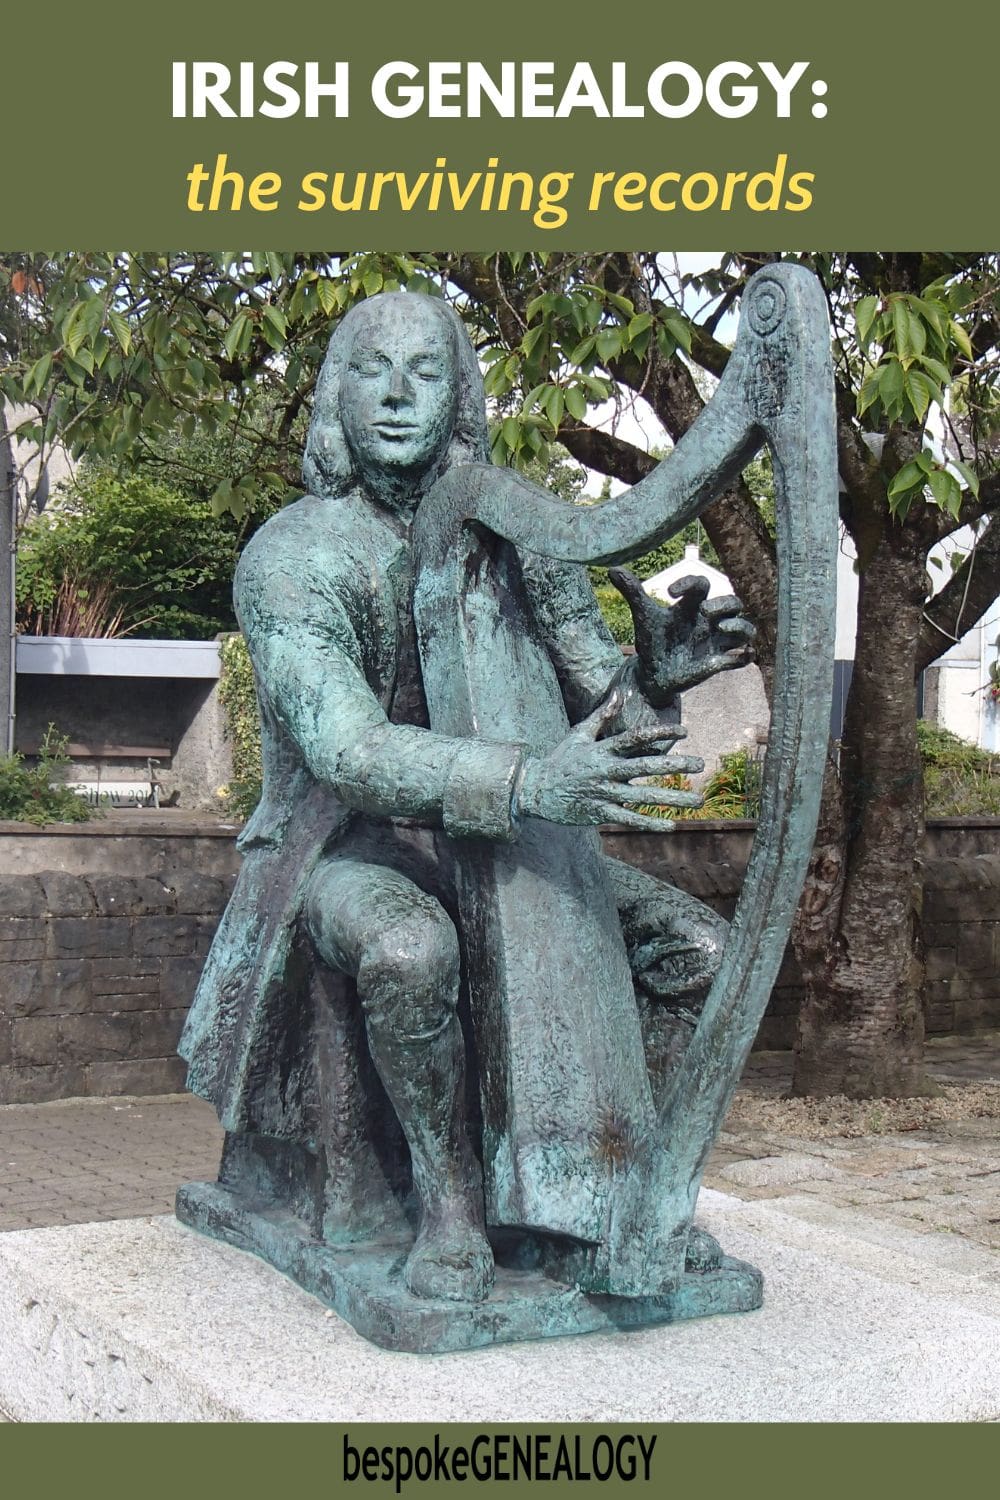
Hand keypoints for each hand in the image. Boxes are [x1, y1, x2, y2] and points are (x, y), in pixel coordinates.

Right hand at [515, 689, 703, 831]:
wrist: (536, 789)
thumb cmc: (561, 759)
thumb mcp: (579, 733)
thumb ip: (603, 714)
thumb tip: (622, 691)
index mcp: (602, 749)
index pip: (635, 738)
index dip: (660, 734)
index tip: (685, 732)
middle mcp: (605, 771)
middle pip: (645, 767)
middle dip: (674, 766)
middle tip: (700, 764)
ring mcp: (603, 793)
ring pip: (643, 797)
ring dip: (672, 798)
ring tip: (698, 798)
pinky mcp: (600, 813)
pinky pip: (629, 819)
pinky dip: (650, 822)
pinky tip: (671, 823)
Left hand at [608, 568, 754, 704]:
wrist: (651, 674)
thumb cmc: (651, 641)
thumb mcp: (643, 617)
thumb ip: (633, 593)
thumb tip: (612, 569)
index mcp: (691, 606)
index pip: (701, 584)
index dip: (690, 582)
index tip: (670, 592)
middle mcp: (707, 621)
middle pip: (733, 602)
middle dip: (725, 604)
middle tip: (706, 613)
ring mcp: (715, 641)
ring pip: (745, 628)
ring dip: (741, 627)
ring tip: (722, 629)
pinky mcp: (718, 662)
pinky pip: (743, 657)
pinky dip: (745, 655)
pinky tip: (736, 655)